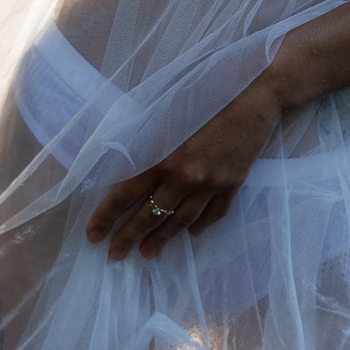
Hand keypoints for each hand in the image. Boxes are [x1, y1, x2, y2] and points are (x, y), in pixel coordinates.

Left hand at [86, 74, 283, 261]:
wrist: (256, 95)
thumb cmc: (208, 94)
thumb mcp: (168, 113)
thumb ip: (147, 140)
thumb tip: (125, 162)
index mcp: (164, 157)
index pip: (125, 194)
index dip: (106, 216)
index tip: (93, 235)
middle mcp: (185, 177)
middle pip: (151, 214)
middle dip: (129, 236)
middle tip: (115, 255)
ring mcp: (212, 184)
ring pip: (181, 221)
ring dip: (162, 239)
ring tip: (147, 253)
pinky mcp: (234, 184)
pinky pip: (215, 212)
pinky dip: (202, 224)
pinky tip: (192, 234)